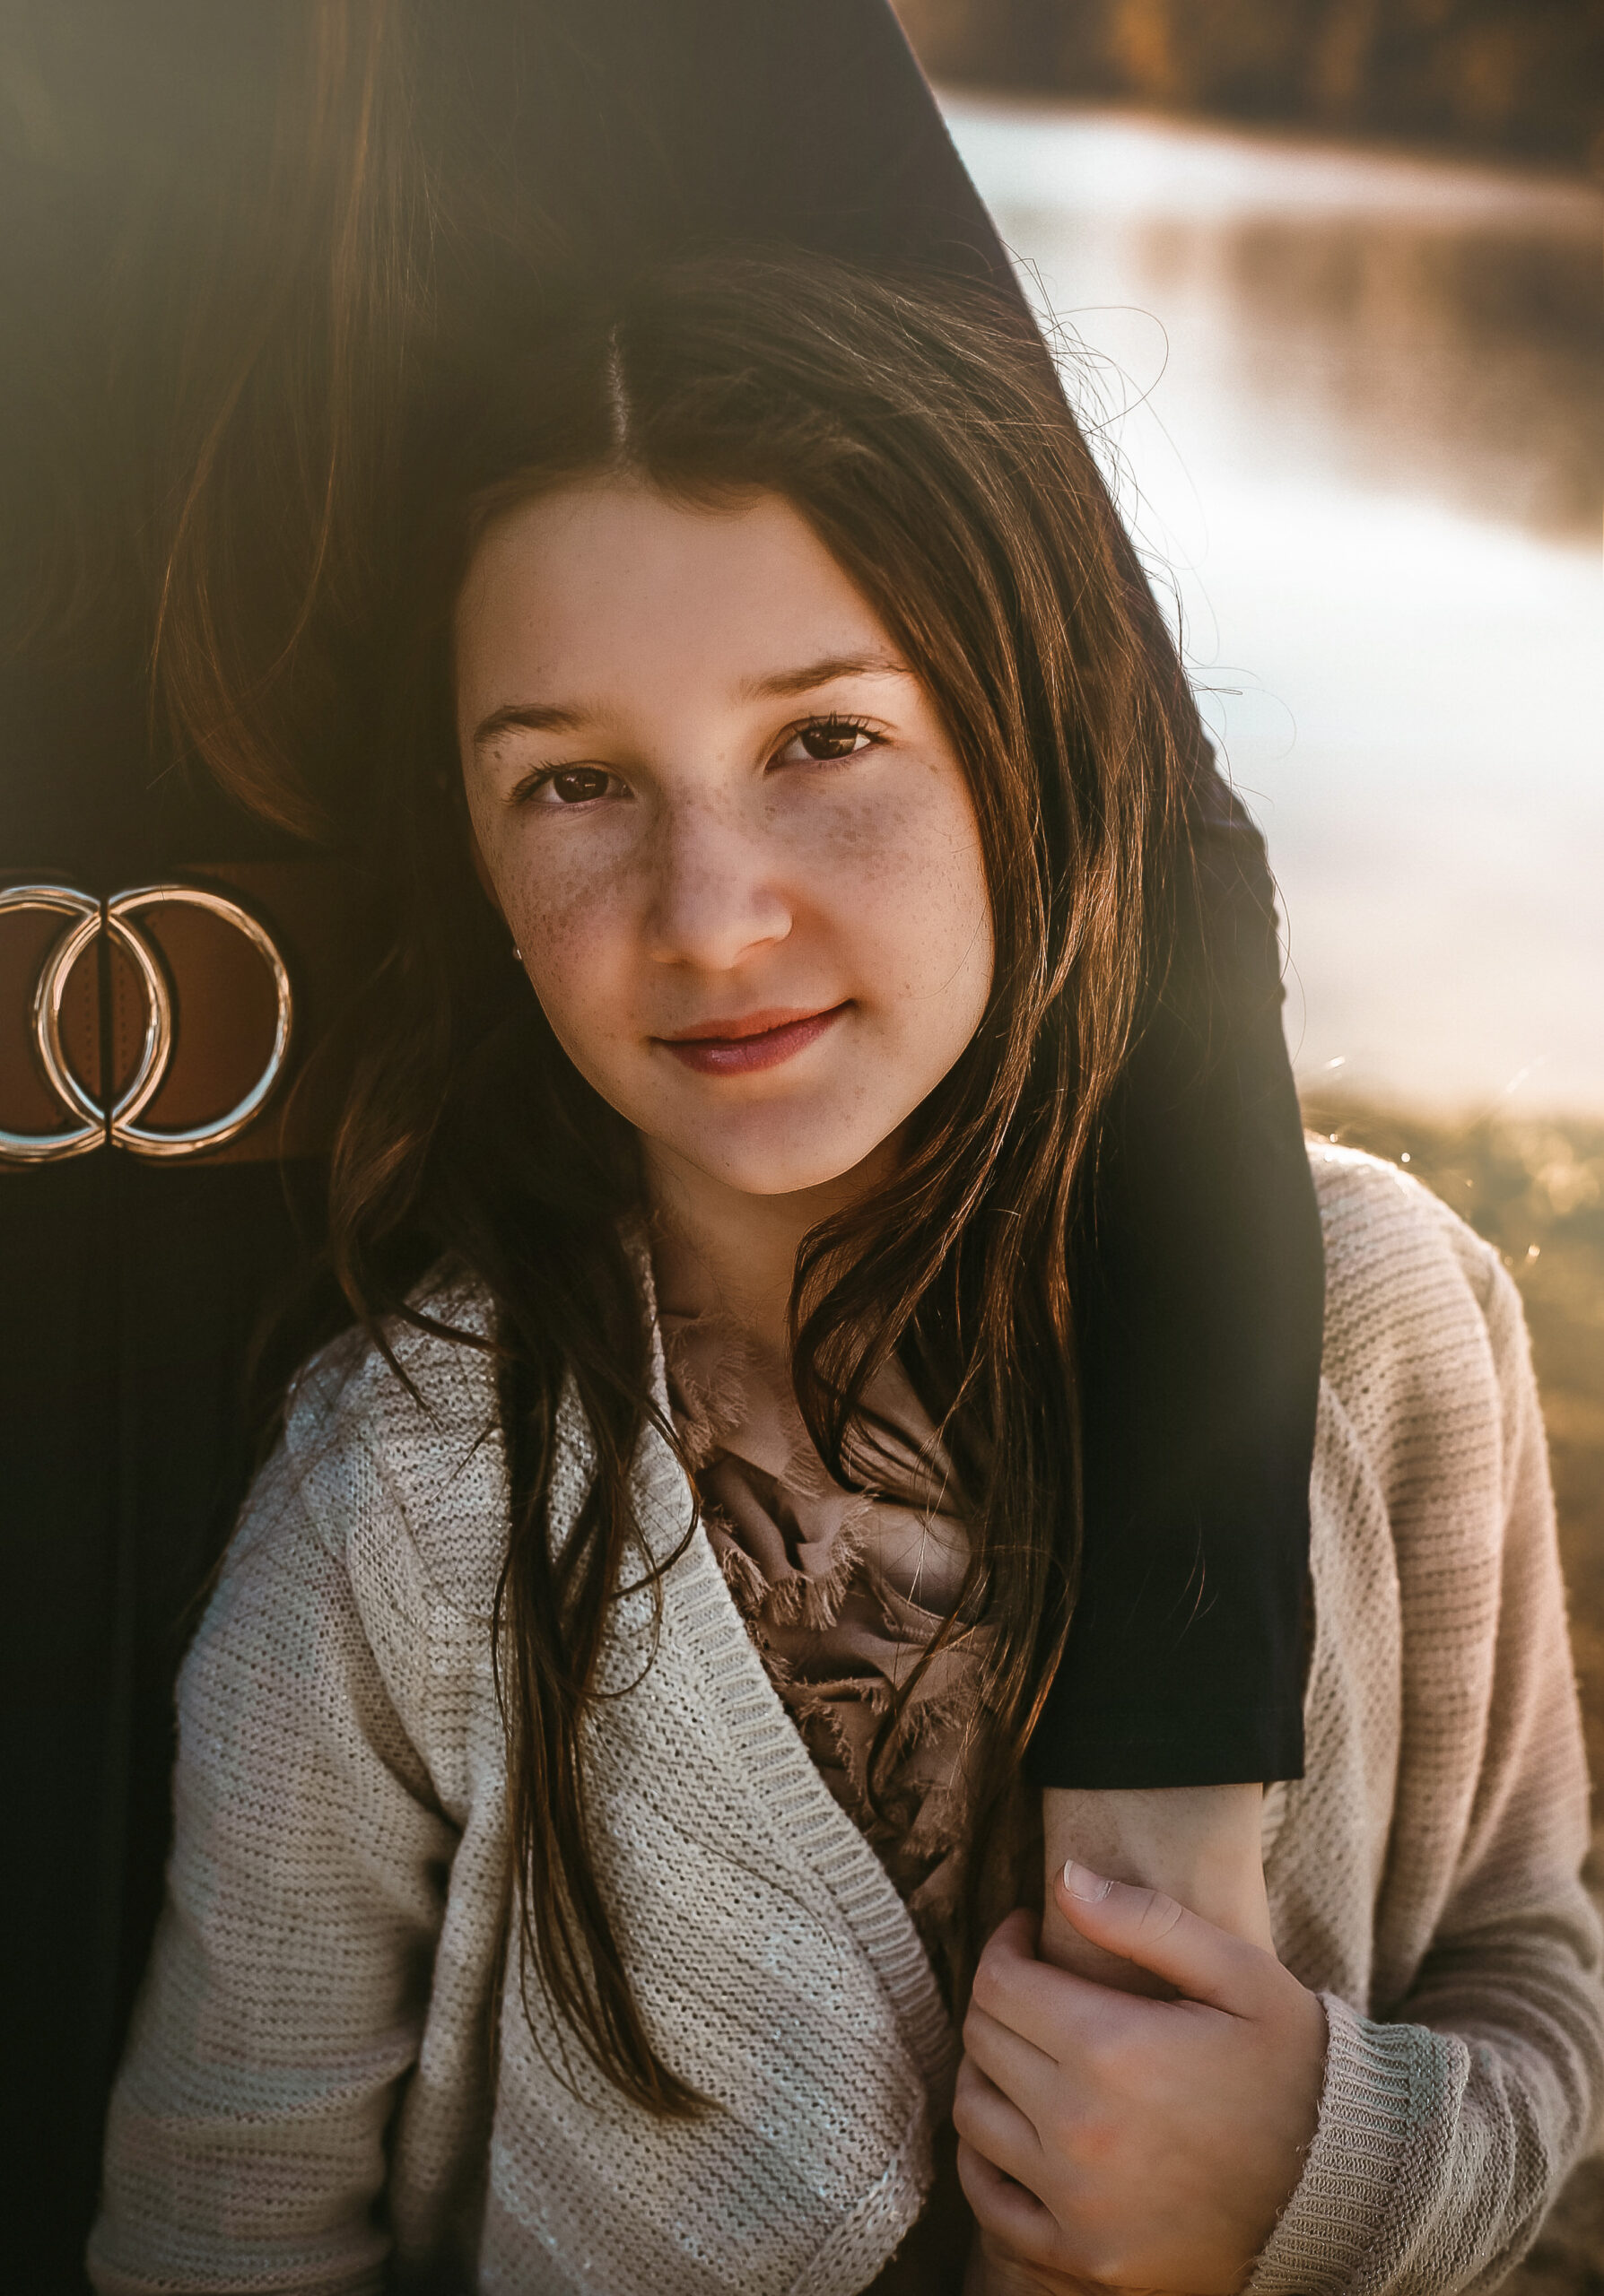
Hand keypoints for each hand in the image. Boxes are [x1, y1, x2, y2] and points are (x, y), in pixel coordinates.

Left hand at [953, 1862, 1326, 2294]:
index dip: (1004, 1944)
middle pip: (983, 2041)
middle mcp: (1080, 2130)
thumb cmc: (1297, 2068)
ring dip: (988, 2071)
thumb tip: (1063, 1879)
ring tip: (1028, 2050)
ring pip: (974, 2116)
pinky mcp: (1085, 2257)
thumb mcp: (1240, 1973)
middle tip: (1033, 1984)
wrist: (1348, 2194)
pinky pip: (992, 2203)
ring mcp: (1078, 2203)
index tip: (1025, 1934)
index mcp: (1112, 2050)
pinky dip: (985, 2162)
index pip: (999, 1982)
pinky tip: (1017, 2130)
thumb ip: (1146, 1920)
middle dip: (998, 1997)